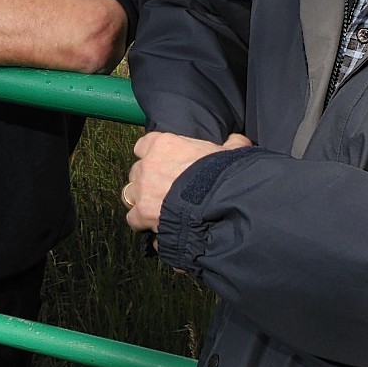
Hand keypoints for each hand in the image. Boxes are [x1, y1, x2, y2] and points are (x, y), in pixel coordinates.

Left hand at [125, 131, 251, 232]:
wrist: (219, 200)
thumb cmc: (223, 174)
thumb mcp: (230, 152)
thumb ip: (230, 144)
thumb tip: (237, 140)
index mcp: (164, 144)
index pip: (143, 145)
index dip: (152, 156)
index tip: (162, 164)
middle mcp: (148, 163)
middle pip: (137, 171)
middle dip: (148, 180)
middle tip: (164, 190)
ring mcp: (143, 188)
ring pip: (130, 193)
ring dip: (141, 201)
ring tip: (158, 209)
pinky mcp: (143, 212)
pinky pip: (133, 218)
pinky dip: (143, 224)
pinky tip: (157, 226)